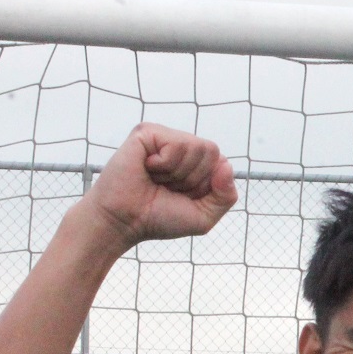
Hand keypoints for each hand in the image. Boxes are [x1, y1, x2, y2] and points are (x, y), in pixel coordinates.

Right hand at [82, 123, 237, 248]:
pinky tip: (147, 169)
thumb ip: (226, 196)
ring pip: (197, 147)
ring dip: (178, 173)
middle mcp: (180, 146)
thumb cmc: (159, 218)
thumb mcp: (204, 216)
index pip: (223, 163)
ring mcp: (163, 137)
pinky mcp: (147, 132)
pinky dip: (165, 165)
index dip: (207, 186)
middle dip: (193, 179)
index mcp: (195, 163)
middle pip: (212, 152)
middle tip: (167, 187)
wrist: (125, 222)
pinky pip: (176, 144)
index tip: (184, 196)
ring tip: (156, 179)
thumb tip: (227, 165)